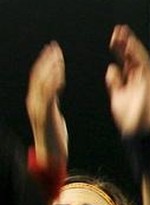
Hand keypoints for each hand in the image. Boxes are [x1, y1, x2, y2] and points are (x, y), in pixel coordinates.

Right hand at [26, 41, 67, 168]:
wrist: (51, 156)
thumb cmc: (54, 138)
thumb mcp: (53, 115)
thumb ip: (52, 101)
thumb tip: (56, 88)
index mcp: (36, 102)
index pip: (38, 77)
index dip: (45, 64)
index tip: (53, 52)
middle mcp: (33, 102)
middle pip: (38, 76)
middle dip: (46, 61)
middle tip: (55, 48)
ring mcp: (37, 108)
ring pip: (41, 83)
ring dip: (50, 68)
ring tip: (58, 57)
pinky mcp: (44, 115)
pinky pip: (48, 95)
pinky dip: (53, 83)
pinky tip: (60, 74)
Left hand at [105, 25, 149, 136]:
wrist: (136, 130)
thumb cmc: (128, 116)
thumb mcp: (117, 95)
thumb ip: (115, 81)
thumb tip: (111, 68)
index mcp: (132, 80)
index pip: (126, 60)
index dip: (119, 49)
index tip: (113, 39)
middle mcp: (140, 78)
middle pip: (132, 56)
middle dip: (125, 43)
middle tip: (118, 29)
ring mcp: (145, 80)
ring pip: (139, 57)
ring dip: (131, 44)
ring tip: (124, 32)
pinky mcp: (148, 82)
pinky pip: (143, 64)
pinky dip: (136, 53)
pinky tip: (129, 44)